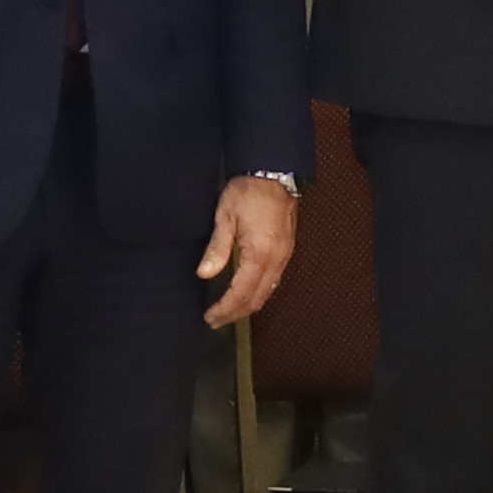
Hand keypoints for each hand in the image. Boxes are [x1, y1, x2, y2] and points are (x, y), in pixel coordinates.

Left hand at [196, 176, 296, 330]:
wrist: (275, 172)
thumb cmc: (249, 191)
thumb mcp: (226, 217)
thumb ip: (217, 249)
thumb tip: (205, 274)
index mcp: (259, 254)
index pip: (241, 293)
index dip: (225, 309)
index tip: (210, 318)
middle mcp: (276, 260)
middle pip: (257, 298)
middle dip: (236, 313)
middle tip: (216, 321)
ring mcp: (284, 255)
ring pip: (268, 291)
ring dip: (249, 305)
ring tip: (229, 311)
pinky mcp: (287, 249)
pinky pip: (274, 279)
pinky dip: (260, 292)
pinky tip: (248, 292)